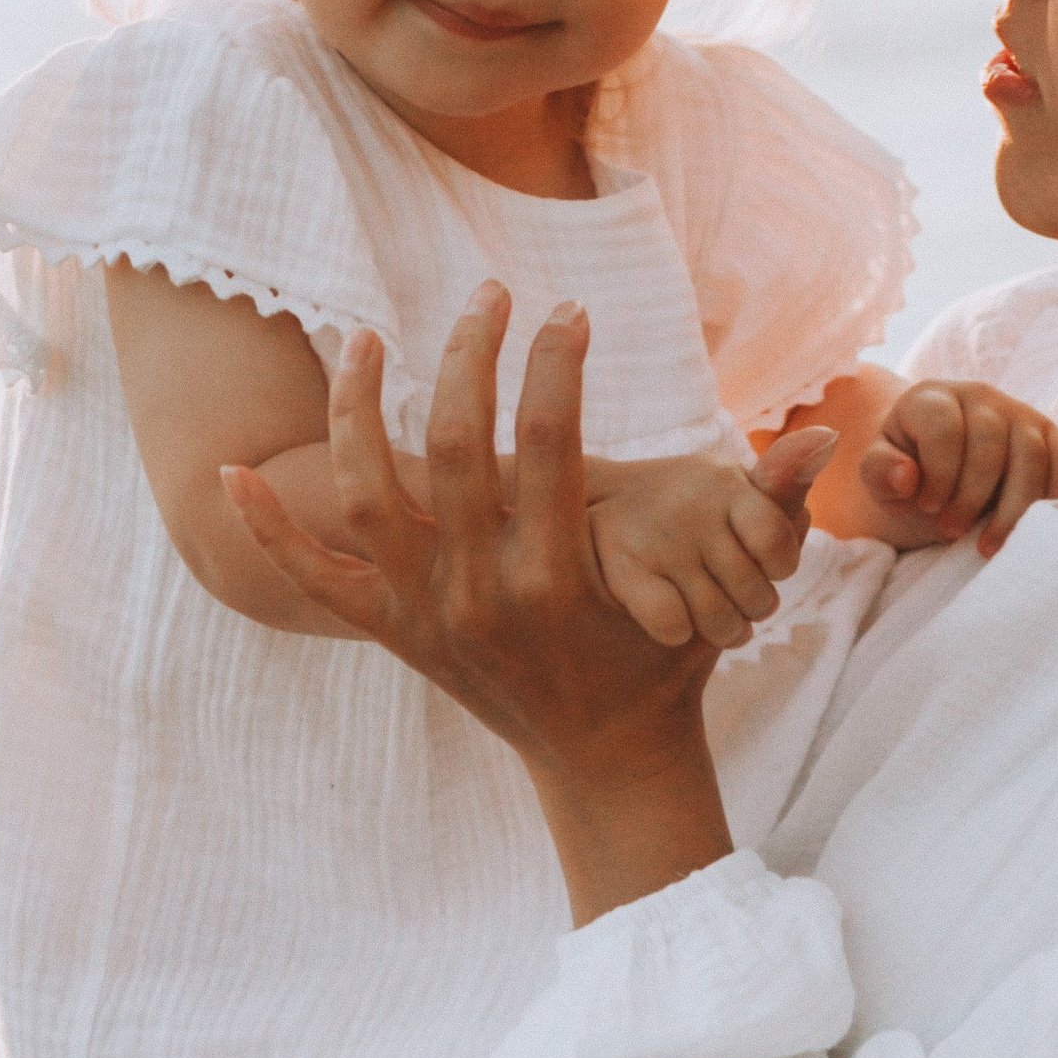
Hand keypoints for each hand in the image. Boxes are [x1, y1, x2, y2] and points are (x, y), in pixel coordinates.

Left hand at [220, 284, 834, 920]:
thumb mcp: (726, 591)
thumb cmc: (664, 660)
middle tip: (487, 296)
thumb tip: (828, 436)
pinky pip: (312, 579)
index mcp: (558, 576)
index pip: (548, 443)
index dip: (555, 364)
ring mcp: (425, 616)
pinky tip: (229, 472)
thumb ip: (773, 508)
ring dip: (358, 412)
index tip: (566, 310)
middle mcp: (481, 594)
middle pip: (455, 451)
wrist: (602, 761)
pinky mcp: (389, 634)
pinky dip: (267, 529)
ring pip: (369, 498)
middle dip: (467, 359)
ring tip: (364, 339)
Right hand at [587, 452, 817, 651]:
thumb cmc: (690, 507)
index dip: (779, 565)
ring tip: (719, 621)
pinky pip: (674, 626)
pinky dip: (679, 633)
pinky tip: (674, 622)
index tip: (767, 566)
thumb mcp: (736, 488)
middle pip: (755, 593)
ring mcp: (658, 542)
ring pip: (718, 619)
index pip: (777, 537)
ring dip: (724, 630)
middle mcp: (693, 509)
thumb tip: (826, 439)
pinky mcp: (621, 571)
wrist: (593, 506)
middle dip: (753, 607)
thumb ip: (783, 480)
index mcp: (728, 486)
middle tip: (740, 600)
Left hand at [854, 376, 1057, 555]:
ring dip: (1012, 508)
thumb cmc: (908, 473)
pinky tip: (1025, 524)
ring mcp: (1019, 413)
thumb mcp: (878, 475)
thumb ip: (880, 471)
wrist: (938, 470)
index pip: (944, 428)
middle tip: (952, 531)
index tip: (928, 507)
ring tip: (987, 545)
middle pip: (991, 442)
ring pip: (1033, 455)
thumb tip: (906, 477)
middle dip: (972, 496)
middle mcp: (979, 396)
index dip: (938, 474)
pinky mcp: (1049, 436)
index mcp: (932, 398)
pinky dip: (1052, 496)